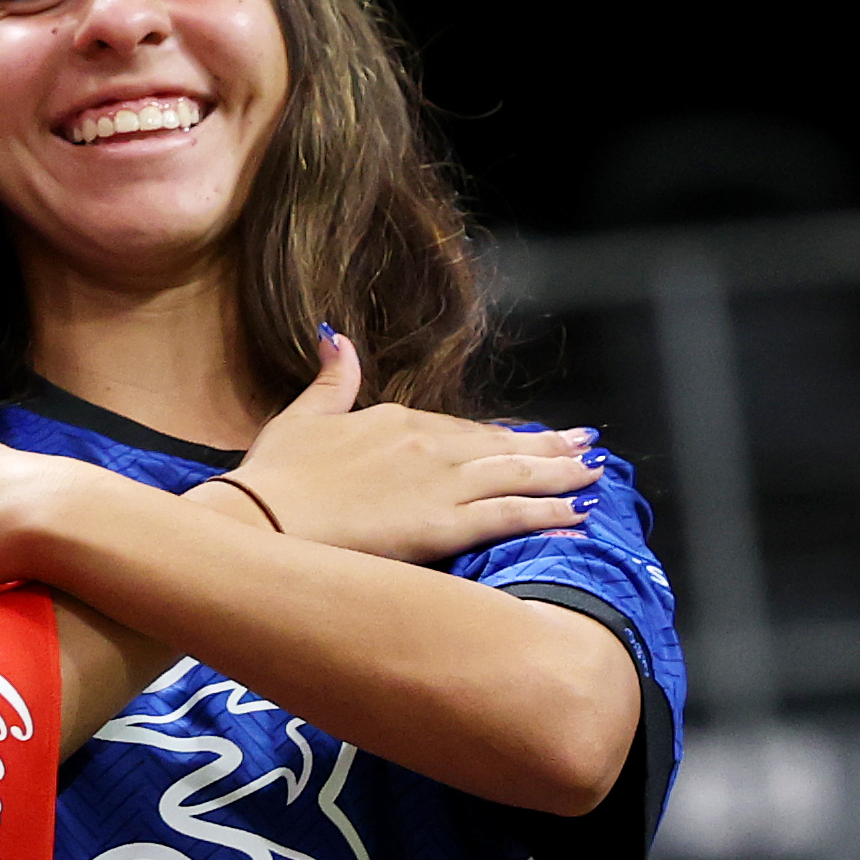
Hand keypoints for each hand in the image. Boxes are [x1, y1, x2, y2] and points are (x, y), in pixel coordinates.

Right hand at [216, 327, 597, 562]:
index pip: (463, 428)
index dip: (503, 434)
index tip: (533, 437)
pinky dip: (547, 511)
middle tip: (589, 447)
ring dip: (561, 473)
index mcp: (395, 419)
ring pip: (517, 475)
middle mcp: (428, 445)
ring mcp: (440, 484)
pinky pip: (509, 515)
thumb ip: (331, 378)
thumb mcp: (302, 415)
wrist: (264, 519)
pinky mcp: (444, 524)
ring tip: (594, 473)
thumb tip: (335, 334)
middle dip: (551, 447)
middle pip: (502, 446)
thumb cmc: (275, 474)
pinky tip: (576, 512)